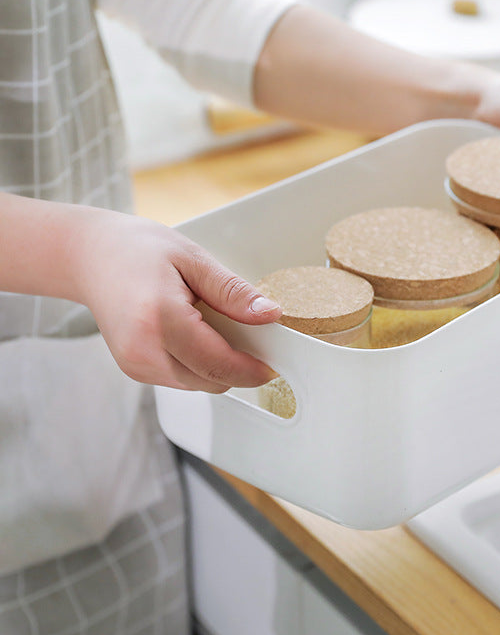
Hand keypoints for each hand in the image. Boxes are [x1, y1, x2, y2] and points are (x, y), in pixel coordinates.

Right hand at [73, 210, 280, 393]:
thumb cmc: (137, 250)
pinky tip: (194, 332)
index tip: (273, 365)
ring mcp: (135, 364)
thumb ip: (233, 292)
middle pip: (210, 380)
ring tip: (213, 324)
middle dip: (237, 366)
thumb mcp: (194, 260)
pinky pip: (181, 378)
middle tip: (252, 336)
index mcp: (159, 319)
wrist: (90, 256)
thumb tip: (269, 314)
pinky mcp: (134, 368)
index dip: (251, 369)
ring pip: (197, 384)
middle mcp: (142, 350)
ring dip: (217, 366)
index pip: (217, 363)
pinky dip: (198, 364)